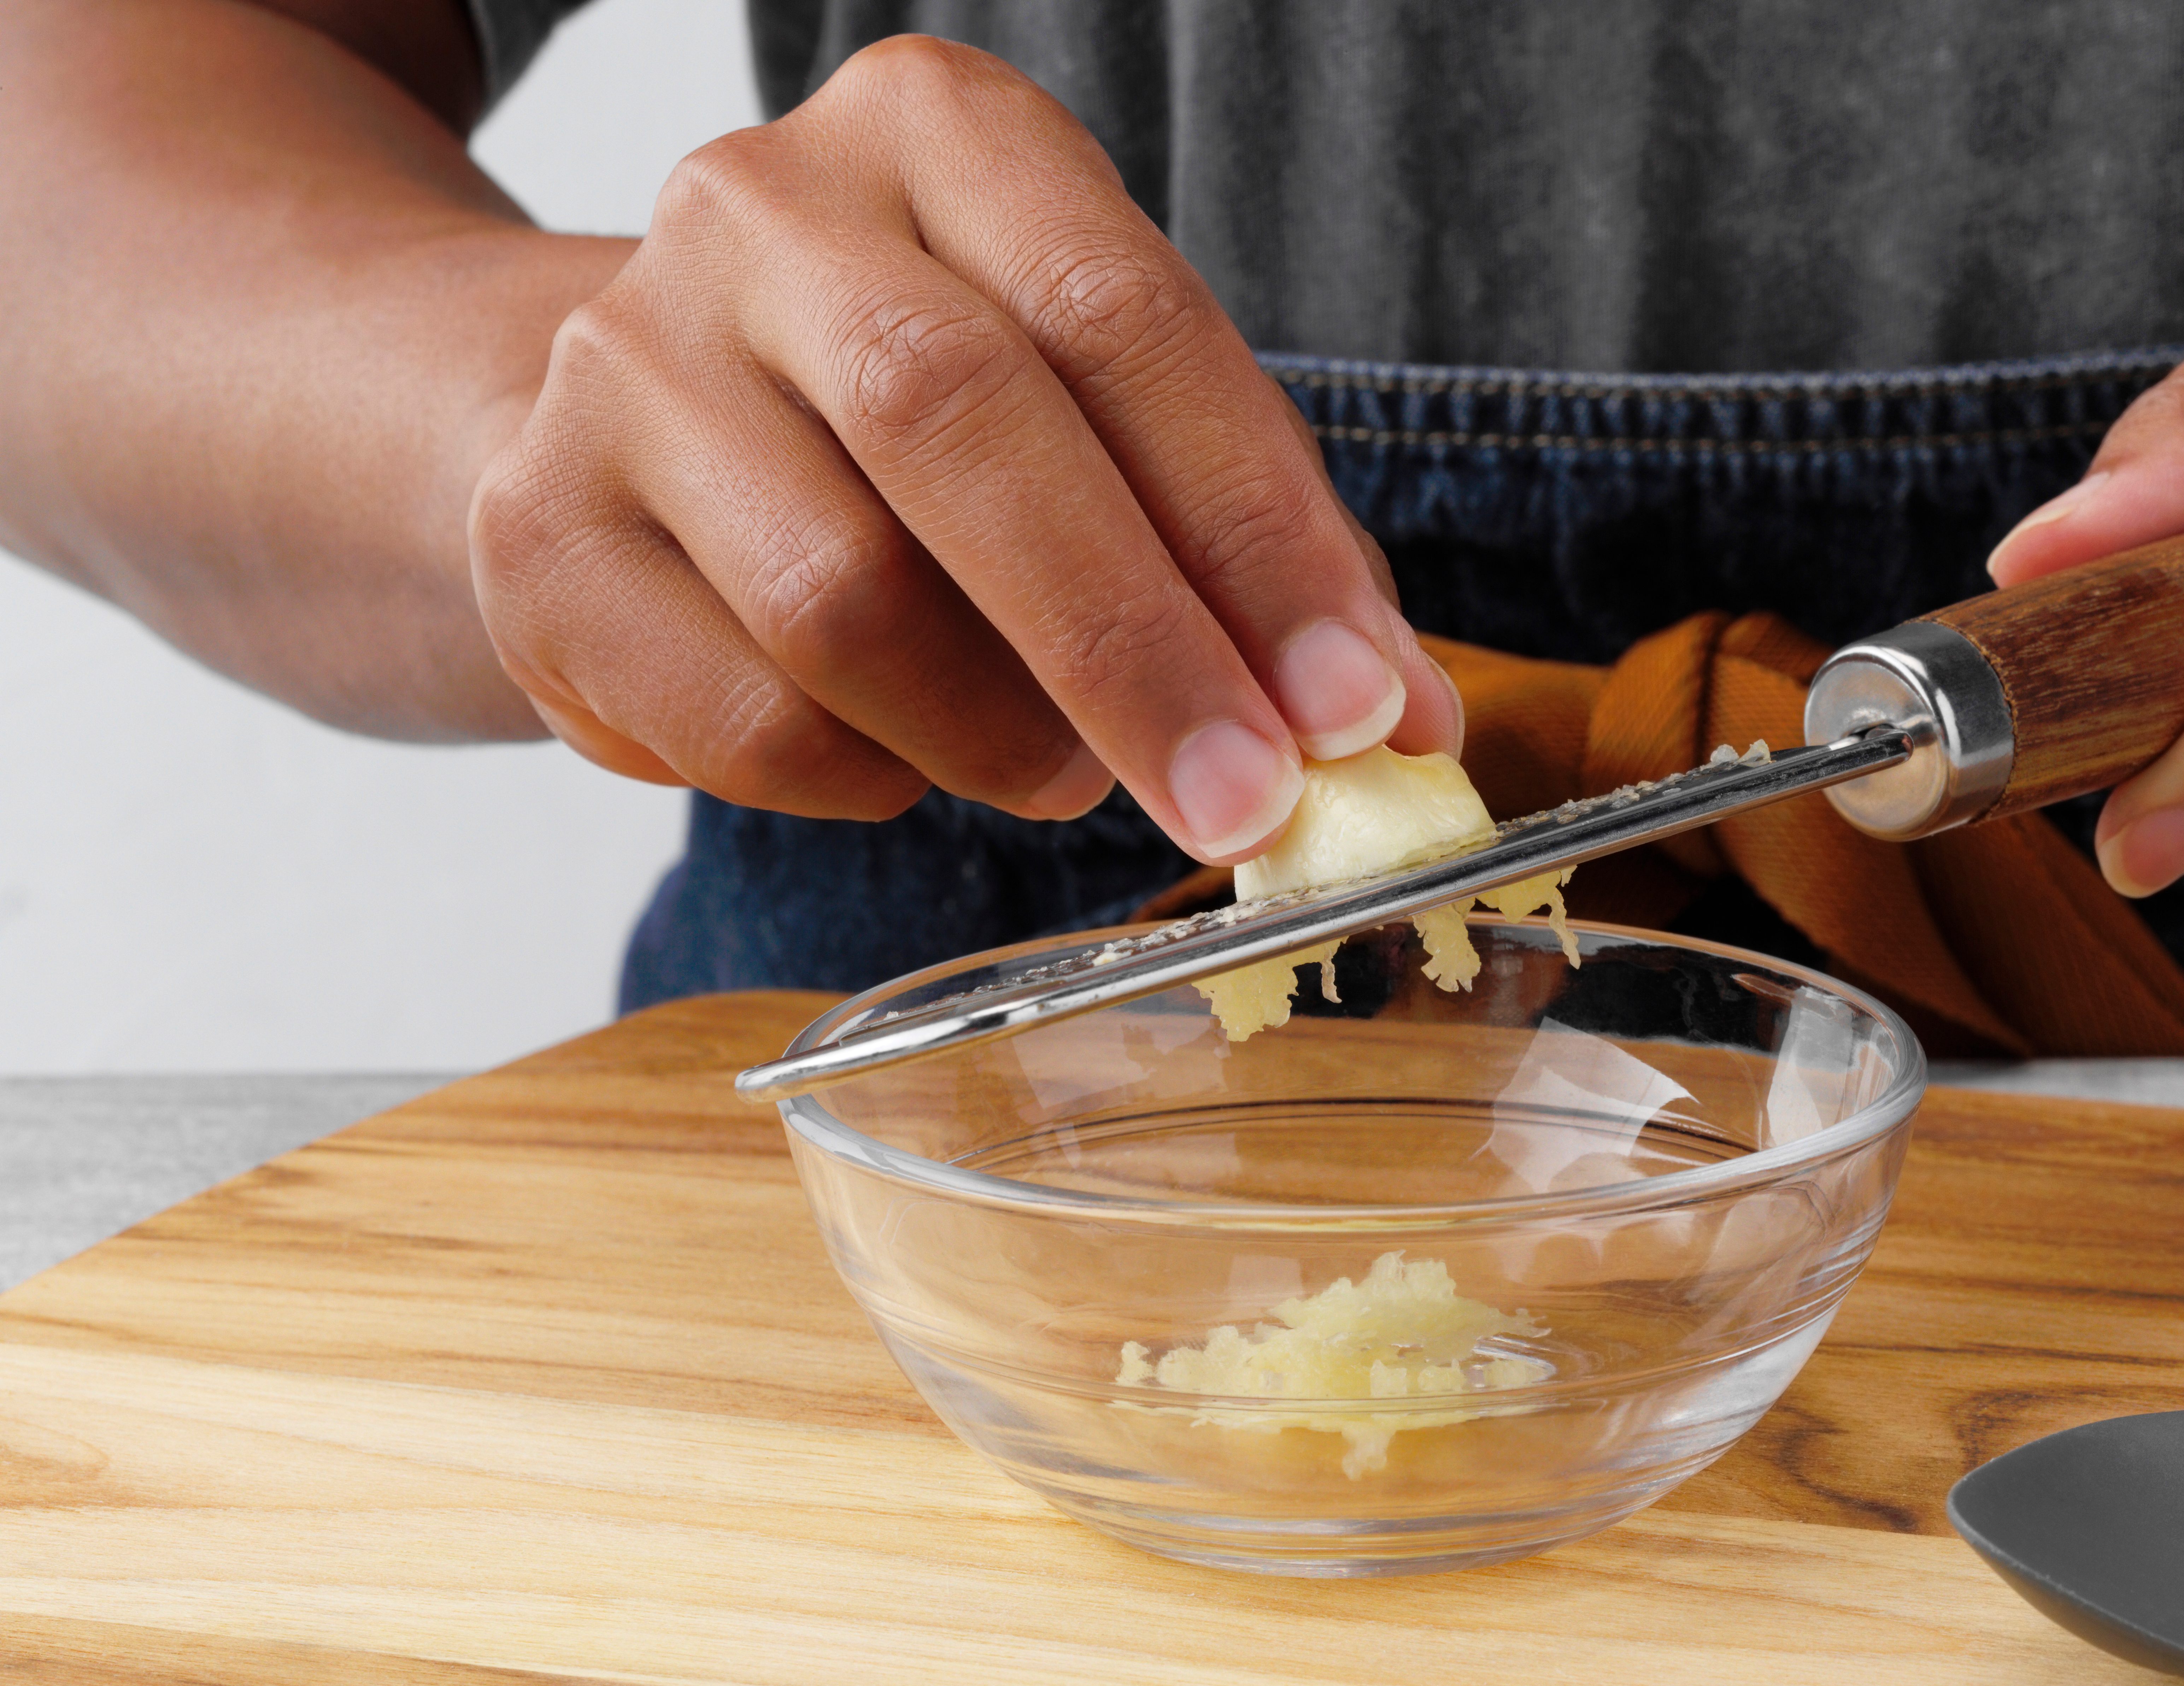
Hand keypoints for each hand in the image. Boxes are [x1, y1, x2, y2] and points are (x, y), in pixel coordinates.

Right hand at [468, 36, 1459, 861]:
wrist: (636, 425)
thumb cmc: (917, 427)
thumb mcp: (1094, 414)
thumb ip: (1239, 543)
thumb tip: (1389, 719)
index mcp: (937, 135)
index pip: (1125, 319)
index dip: (1255, 533)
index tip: (1355, 703)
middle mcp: (762, 212)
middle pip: (959, 426)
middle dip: (1134, 646)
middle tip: (1249, 800)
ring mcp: (622, 366)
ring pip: (842, 597)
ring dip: (1000, 735)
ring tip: (1062, 773)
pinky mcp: (541, 538)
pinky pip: (749, 718)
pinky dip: (869, 778)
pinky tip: (906, 755)